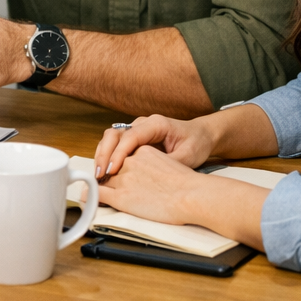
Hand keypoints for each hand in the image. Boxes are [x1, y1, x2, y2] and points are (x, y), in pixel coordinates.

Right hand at [93, 114, 214, 178]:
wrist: (201, 135)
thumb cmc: (196, 143)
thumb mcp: (188, 156)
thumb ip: (167, 163)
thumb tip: (148, 175)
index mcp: (156, 124)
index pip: (130, 136)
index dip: (119, 153)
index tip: (112, 171)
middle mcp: (142, 124)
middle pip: (114, 134)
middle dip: (105, 155)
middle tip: (100, 175)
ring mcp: (136, 129)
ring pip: (111, 138)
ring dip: (102, 156)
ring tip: (98, 176)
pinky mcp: (134, 138)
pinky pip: (115, 145)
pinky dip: (108, 157)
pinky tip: (105, 173)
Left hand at [96, 145, 206, 225]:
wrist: (191, 195)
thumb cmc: (188, 184)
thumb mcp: (172, 161)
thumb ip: (156, 162)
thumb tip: (150, 172)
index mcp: (143, 151)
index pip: (124, 155)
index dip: (117, 163)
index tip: (114, 170)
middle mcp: (130, 162)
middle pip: (111, 166)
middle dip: (106, 173)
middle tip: (101, 180)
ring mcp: (124, 178)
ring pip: (104, 178)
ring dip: (99, 183)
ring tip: (94, 188)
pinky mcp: (121, 196)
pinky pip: (99, 193)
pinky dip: (90, 195)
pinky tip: (86, 198)